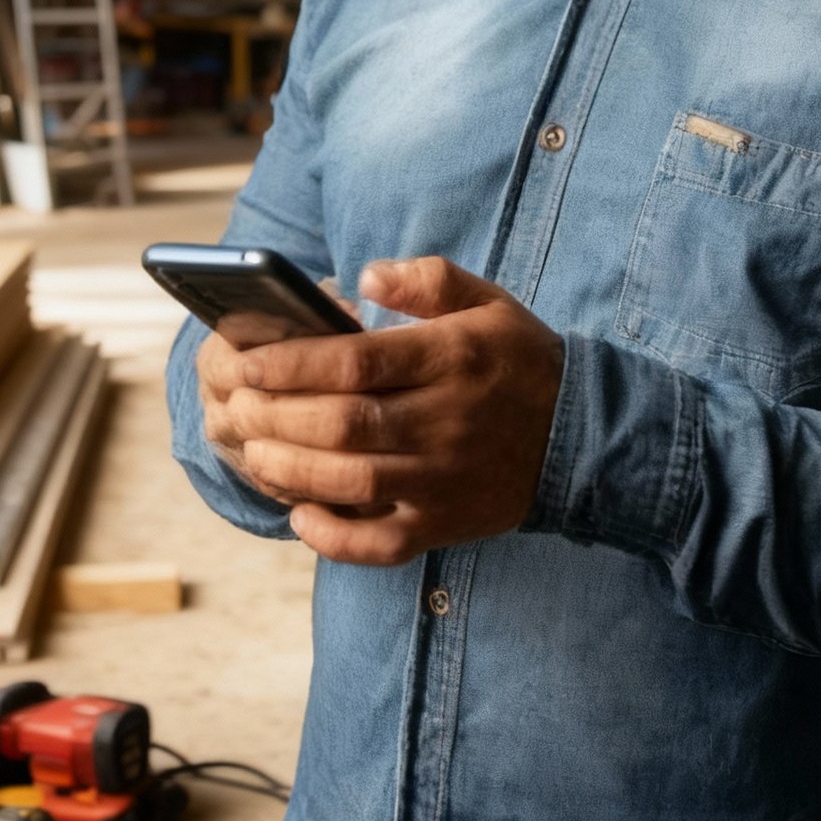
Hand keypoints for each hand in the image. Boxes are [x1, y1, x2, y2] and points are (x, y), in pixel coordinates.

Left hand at [197, 257, 564, 564]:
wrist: (583, 435)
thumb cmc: (519, 359)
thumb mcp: (488, 300)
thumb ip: (428, 279)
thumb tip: (366, 276)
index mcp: (451, 357)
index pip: (356, 360)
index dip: (292, 362)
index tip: (248, 360)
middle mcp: (446, 419)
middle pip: (344, 424)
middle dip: (277, 417)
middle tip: (237, 406)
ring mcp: (444, 479)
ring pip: (353, 482)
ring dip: (291, 471)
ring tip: (253, 452)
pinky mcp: (445, 525)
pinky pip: (381, 544)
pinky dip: (334, 539)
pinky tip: (300, 516)